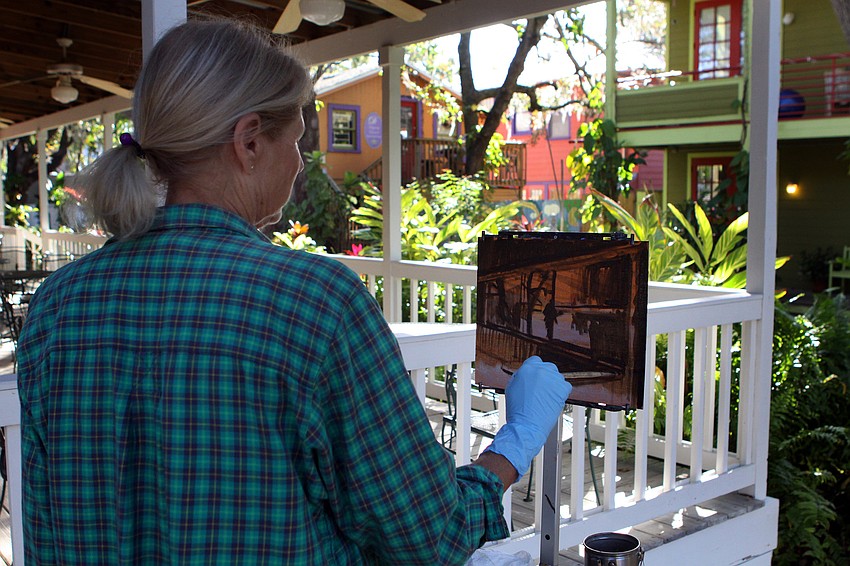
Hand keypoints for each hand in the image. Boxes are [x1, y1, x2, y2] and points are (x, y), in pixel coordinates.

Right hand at [484, 356, 571, 476]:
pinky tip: (553, 399)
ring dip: (553, 385)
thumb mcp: (512, 388)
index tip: (537, 377)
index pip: (535, 361)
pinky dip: (561, 392)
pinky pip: (566, 386)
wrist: (526, 425)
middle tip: (541, 389)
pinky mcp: (563, 389)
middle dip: (545, 377)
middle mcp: (541, 370)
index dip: (536, 370)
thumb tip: (527, 374)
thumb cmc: (517, 411)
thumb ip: (521, 377)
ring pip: (557, 377)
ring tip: (546, 398)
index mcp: (527, 368)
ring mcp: (553, 379)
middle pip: (548, 368)